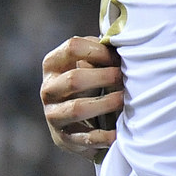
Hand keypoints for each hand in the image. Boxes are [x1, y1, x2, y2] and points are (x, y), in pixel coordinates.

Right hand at [40, 36, 122, 158]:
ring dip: (106, 103)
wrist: (80, 119)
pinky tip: (118, 133)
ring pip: (77, 108)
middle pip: (74, 79)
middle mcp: (49, 89)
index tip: (118, 57)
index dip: (99, 50)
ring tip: (124, 99)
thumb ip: (103, 50)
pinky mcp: (64, 138)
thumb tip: (127, 37)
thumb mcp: (92, 62)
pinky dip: (103, 137)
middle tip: (123, 78)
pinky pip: (84, 138)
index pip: (73, 47)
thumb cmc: (93, 80)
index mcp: (54, 64)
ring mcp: (53, 115)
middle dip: (105, 77)